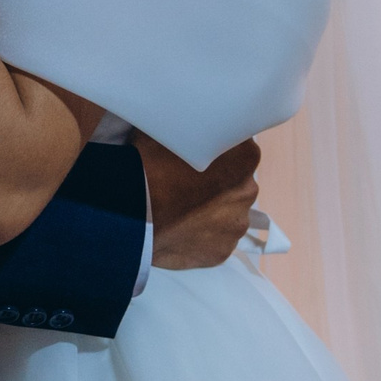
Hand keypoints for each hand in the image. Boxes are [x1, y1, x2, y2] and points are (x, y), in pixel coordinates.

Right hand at [137, 134, 260, 271]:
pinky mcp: (221, 253)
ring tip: (181, 212)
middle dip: (218, 185)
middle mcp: (248, 191)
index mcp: (245, 157)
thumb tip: (185, 127)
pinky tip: (180, 231)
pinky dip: (201, 238)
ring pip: (227, 215)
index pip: (240, 151)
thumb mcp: (171, 131)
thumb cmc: (151, 164)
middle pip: (236, 184)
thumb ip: (190, 130)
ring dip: (211, 213)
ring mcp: (236, 225)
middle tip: (187, 185)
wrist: (131, 211)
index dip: (220, 154)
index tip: (199, 158)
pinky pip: (214, 241)